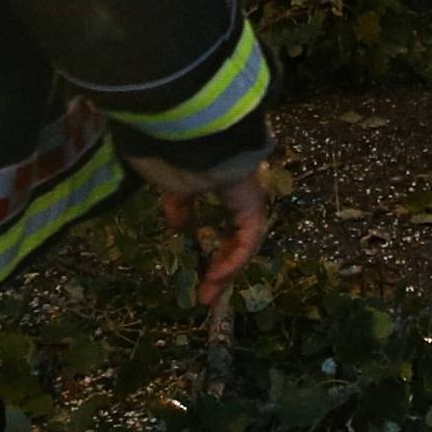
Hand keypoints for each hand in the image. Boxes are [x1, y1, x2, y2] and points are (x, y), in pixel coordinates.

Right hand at [160, 166, 269, 304]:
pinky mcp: (253, 205)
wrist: (197, 136)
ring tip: (209, 294)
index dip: (217, 251)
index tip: (201, 271)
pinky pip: (247, 239)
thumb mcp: (178, 184)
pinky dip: (234, 259)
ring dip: (228, 271)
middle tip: (206, 295)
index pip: (230, 227)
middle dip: (222, 270)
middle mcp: (244, 195)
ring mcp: (251, 200)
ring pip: (245, 245)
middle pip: (238, 242)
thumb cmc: (185, 154)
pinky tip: (217, 274)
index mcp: (229, 187)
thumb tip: (180, 228)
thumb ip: (180, 205)